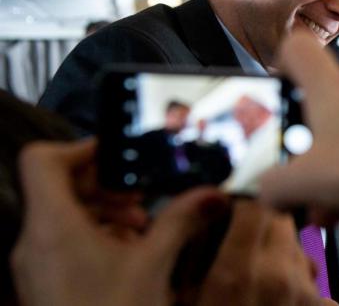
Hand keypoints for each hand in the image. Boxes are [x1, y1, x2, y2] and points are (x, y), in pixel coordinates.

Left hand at [11, 139, 226, 305]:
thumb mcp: (154, 265)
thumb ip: (181, 220)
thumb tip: (210, 193)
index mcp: (53, 227)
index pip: (44, 160)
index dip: (82, 148)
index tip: (121, 156)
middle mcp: (33, 242)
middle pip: (55, 186)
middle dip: (103, 184)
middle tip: (141, 196)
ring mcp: (33, 265)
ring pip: (59, 215)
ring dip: (101, 210)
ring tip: (140, 228)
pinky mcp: (41, 284)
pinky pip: (59, 242)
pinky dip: (92, 235)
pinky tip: (128, 255)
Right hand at [193, 199, 333, 305]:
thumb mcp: (184, 294)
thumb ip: (196, 248)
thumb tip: (213, 204)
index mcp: (236, 271)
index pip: (256, 204)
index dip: (244, 202)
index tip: (234, 208)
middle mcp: (276, 275)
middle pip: (281, 220)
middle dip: (262, 224)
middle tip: (242, 244)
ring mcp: (302, 292)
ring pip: (297, 246)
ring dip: (280, 252)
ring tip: (256, 278)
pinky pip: (313, 280)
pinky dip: (299, 284)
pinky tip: (279, 300)